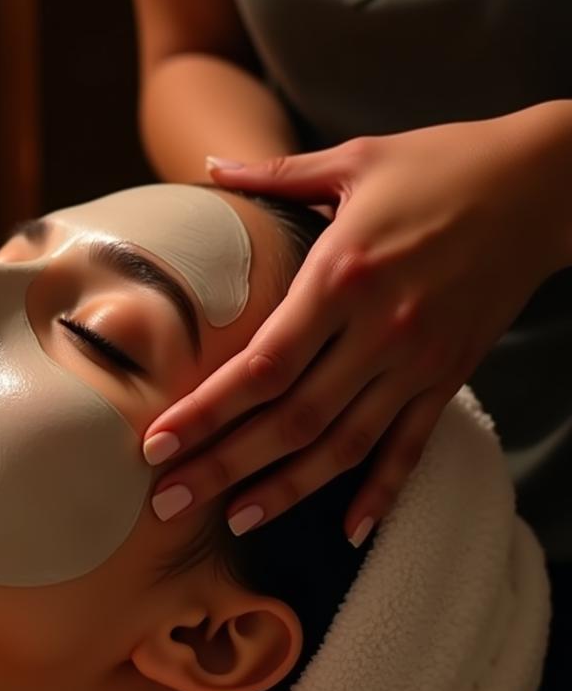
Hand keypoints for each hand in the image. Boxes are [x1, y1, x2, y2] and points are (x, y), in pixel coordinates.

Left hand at [144, 104, 571, 544]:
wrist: (545, 184)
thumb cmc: (440, 164)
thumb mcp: (353, 160)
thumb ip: (275, 175)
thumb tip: (208, 165)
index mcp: (342, 276)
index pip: (262, 365)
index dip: (206, 412)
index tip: (157, 444)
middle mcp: (379, 330)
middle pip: (290, 419)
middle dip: (223, 465)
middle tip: (169, 502)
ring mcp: (419, 362)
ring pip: (344, 444)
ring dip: (287, 489)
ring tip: (235, 520)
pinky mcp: (451, 376)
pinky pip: (413, 445)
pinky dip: (383, 491)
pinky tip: (349, 530)